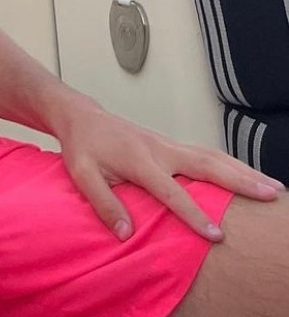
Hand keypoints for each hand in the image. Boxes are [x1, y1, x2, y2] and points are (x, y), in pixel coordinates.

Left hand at [52, 90, 284, 241]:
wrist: (82, 117)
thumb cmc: (83, 146)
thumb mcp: (82, 174)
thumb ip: (103, 203)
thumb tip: (126, 234)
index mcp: (139, 159)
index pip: (171, 191)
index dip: (193, 214)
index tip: (216, 235)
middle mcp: (159, 148)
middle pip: (206, 164)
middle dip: (240, 180)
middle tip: (271, 195)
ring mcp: (167, 144)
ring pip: (211, 155)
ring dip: (242, 169)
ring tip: (273, 186)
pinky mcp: (169, 144)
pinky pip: (204, 153)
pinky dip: (229, 163)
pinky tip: (245, 174)